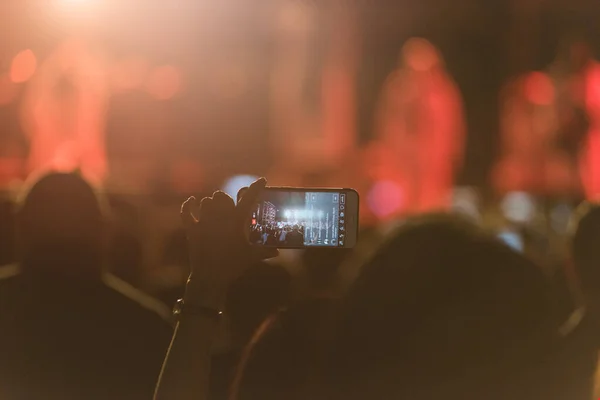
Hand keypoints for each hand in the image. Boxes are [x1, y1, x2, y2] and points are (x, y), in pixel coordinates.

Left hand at [180, 178, 277, 306]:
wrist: (210, 278)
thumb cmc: (233, 266)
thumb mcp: (252, 257)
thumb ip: (266, 251)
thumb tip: (278, 251)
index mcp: (237, 221)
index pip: (249, 198)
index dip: (257, 187)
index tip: (262, 180)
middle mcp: (220, 217)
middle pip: (222, 196)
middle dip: (226, 199)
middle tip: (229, 205)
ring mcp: (204, 222)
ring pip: (206, 202)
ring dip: (210, 203)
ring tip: (213, 208)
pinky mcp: (192, 229)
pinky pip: (187, 212)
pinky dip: (188, 206)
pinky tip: (192, 201)